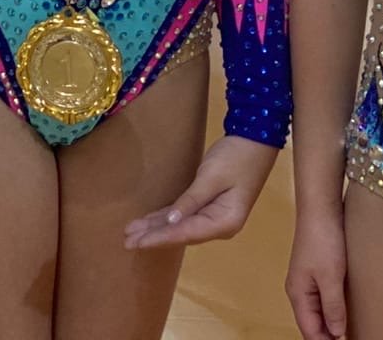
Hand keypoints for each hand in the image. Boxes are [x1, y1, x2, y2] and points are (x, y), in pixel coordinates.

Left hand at [123, 135, 277, 249]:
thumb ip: (191, 201)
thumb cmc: (236, 157)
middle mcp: (220, 225)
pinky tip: (149, 221)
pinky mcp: (211, 205)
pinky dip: (167, 218)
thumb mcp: (211, 177)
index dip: (160, 238)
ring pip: (181, 225)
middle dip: (155, 236)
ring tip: (132, 232)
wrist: (256, 139)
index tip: (138, 243)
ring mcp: (215, 216)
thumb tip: (171, 223)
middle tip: (127, 241)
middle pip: (182, 233)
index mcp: (224, 222)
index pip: (186, 233)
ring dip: (157, 228)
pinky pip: (185, 215)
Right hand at [285, 208, 347, 339]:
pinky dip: (332, 307)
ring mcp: (307, 278)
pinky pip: (323, 296)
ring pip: (317, 309)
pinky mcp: (317, 267)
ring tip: (347, 332)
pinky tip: (344, 308)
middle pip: (312, 322)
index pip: (309, 330)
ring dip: (330, 322)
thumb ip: (333, 307)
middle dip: (326, 335)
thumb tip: (336, 333)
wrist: (320, 207)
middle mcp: (299, 288)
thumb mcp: (330, 277)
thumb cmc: (322, 239)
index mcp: (298, 294)